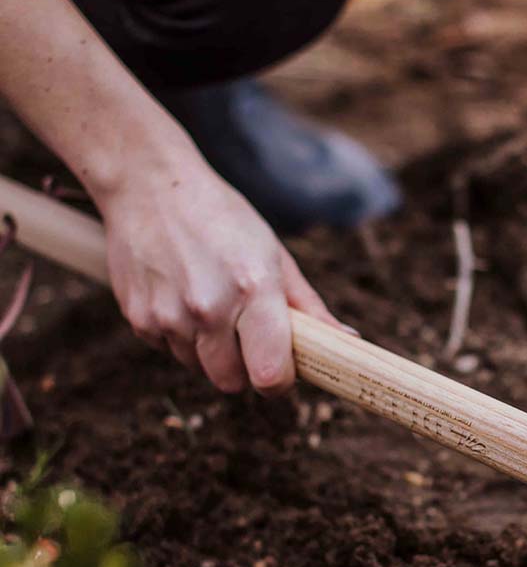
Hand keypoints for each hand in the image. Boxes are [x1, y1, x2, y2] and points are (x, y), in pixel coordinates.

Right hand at [97, 154, 348, 394]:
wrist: (150, 184)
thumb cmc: (224, 219)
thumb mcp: (275, 255)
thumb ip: (309, 307)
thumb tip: (348, 342)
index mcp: (254, 289)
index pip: (270, 374)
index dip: (280, 381)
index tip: (282, 369)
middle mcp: (210, 308)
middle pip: (232, 382)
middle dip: (244, 368)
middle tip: (244, 334)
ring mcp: (169, 315)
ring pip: (199, 369)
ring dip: (209, 352)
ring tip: (210, 306)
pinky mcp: (138, 318)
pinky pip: (168, 352)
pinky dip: (179, 337)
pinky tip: (180, 298)